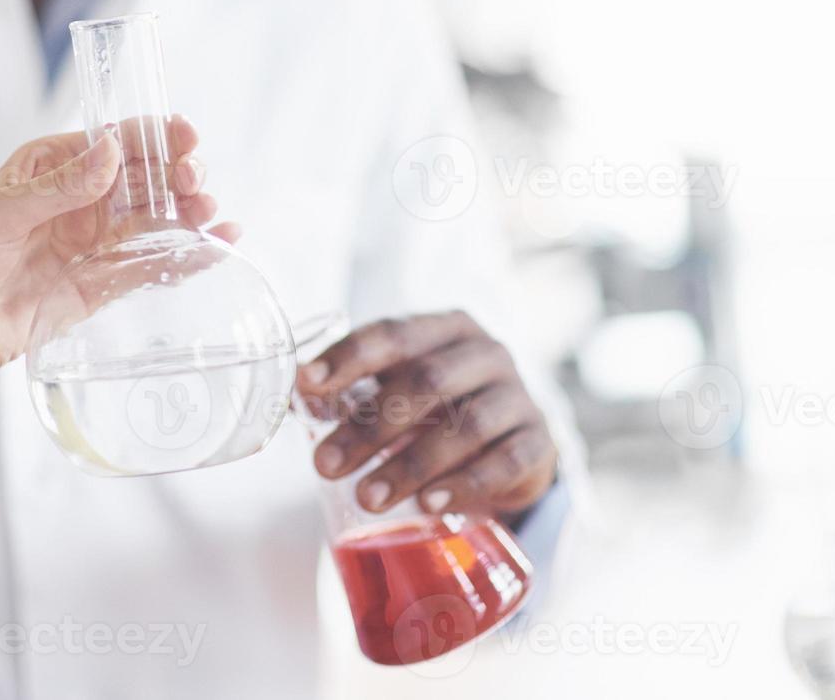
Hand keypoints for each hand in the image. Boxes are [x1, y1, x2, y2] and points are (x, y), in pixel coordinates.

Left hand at [0, 117, 236, 400]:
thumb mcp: (1, 215)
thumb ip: (61, 186)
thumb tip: (111, 151)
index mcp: (50, 167)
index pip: (111, 141)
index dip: (151, 135)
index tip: (183, 133)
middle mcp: (77, 201)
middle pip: (142, 178)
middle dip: (175, 173)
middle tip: (194, 179)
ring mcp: (92, 244)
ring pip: (152, 219)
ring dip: (186, 211)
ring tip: (210, 212)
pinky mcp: (101, 285)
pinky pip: (149, 264)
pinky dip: (184, 255)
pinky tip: (215, 246)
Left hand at [299, 312, 556, 523]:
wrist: (513, 449)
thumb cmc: (440, 413)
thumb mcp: (401, 393)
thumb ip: (353, 392)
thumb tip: (295, 397)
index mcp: (445, 329)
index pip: (393, 333)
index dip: (348, 357)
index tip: (307, 384)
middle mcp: (486, 354)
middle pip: (425, 383)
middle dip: (369, 427)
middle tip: (325, 465)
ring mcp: (519, 397)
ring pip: (464, 426)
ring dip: (410, 465)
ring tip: (366, 499)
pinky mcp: (539, 444)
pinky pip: (504, 463)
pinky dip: (463, 485)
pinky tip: (430, 505)